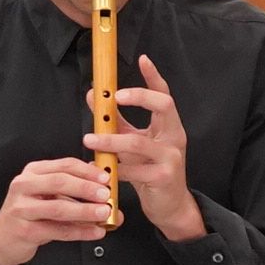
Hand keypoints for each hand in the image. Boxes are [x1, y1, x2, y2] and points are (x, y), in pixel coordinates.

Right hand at [0, 156, 120, 264]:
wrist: (3, 238)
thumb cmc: (29, 213)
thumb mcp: (48, 195)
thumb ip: (74, 189)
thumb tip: (105, 189)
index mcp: (33, 172)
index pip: (64, 165)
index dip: (87, 171)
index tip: (105, 178)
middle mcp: (24, 186)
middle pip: (59, 182)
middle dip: (86, 188)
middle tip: (105, 195)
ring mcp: (22, 208)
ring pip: (58, 207)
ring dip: (85, 210)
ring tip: (103, 213)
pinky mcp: (25, 230)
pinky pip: (57, 230)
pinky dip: (80, 231)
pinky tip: (94, 232)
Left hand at [105, 57, 202, 239]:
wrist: (170, 205)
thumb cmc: (149, 170)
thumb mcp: (133, 142)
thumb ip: (116, 120)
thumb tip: (93, 95)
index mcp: (168, 126)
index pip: (164, 95)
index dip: (154, 76)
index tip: (142, 58)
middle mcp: (175, 137)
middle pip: (164, 106)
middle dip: (140, 97)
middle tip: (115, 97)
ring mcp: (172, 157)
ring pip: (138, 143)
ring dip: (110, 140)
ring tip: (89, 139)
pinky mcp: (163, 178)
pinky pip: (134, 171)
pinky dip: (113, 168)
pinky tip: (97, 167)